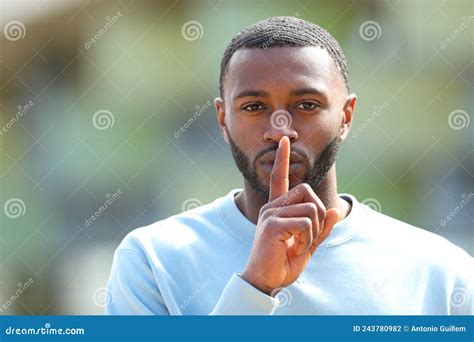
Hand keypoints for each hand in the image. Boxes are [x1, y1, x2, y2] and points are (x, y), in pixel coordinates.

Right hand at [241, 136, 339, 294]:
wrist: (267, 280)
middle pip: (306, 190)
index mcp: (279, 208)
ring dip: (313, 231)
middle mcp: (273, 206)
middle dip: (317, 213)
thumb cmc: (284, 262)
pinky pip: (304, 222)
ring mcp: (271, 214)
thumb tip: (335, 211)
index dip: (282, 159)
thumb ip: (321, 229)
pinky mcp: (273, 224)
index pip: (280, 177)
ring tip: (300, 245)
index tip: (283, 141)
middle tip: (309, 234)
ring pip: (310, 208)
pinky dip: (308, 238)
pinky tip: (295, 248)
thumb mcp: (308, 245)